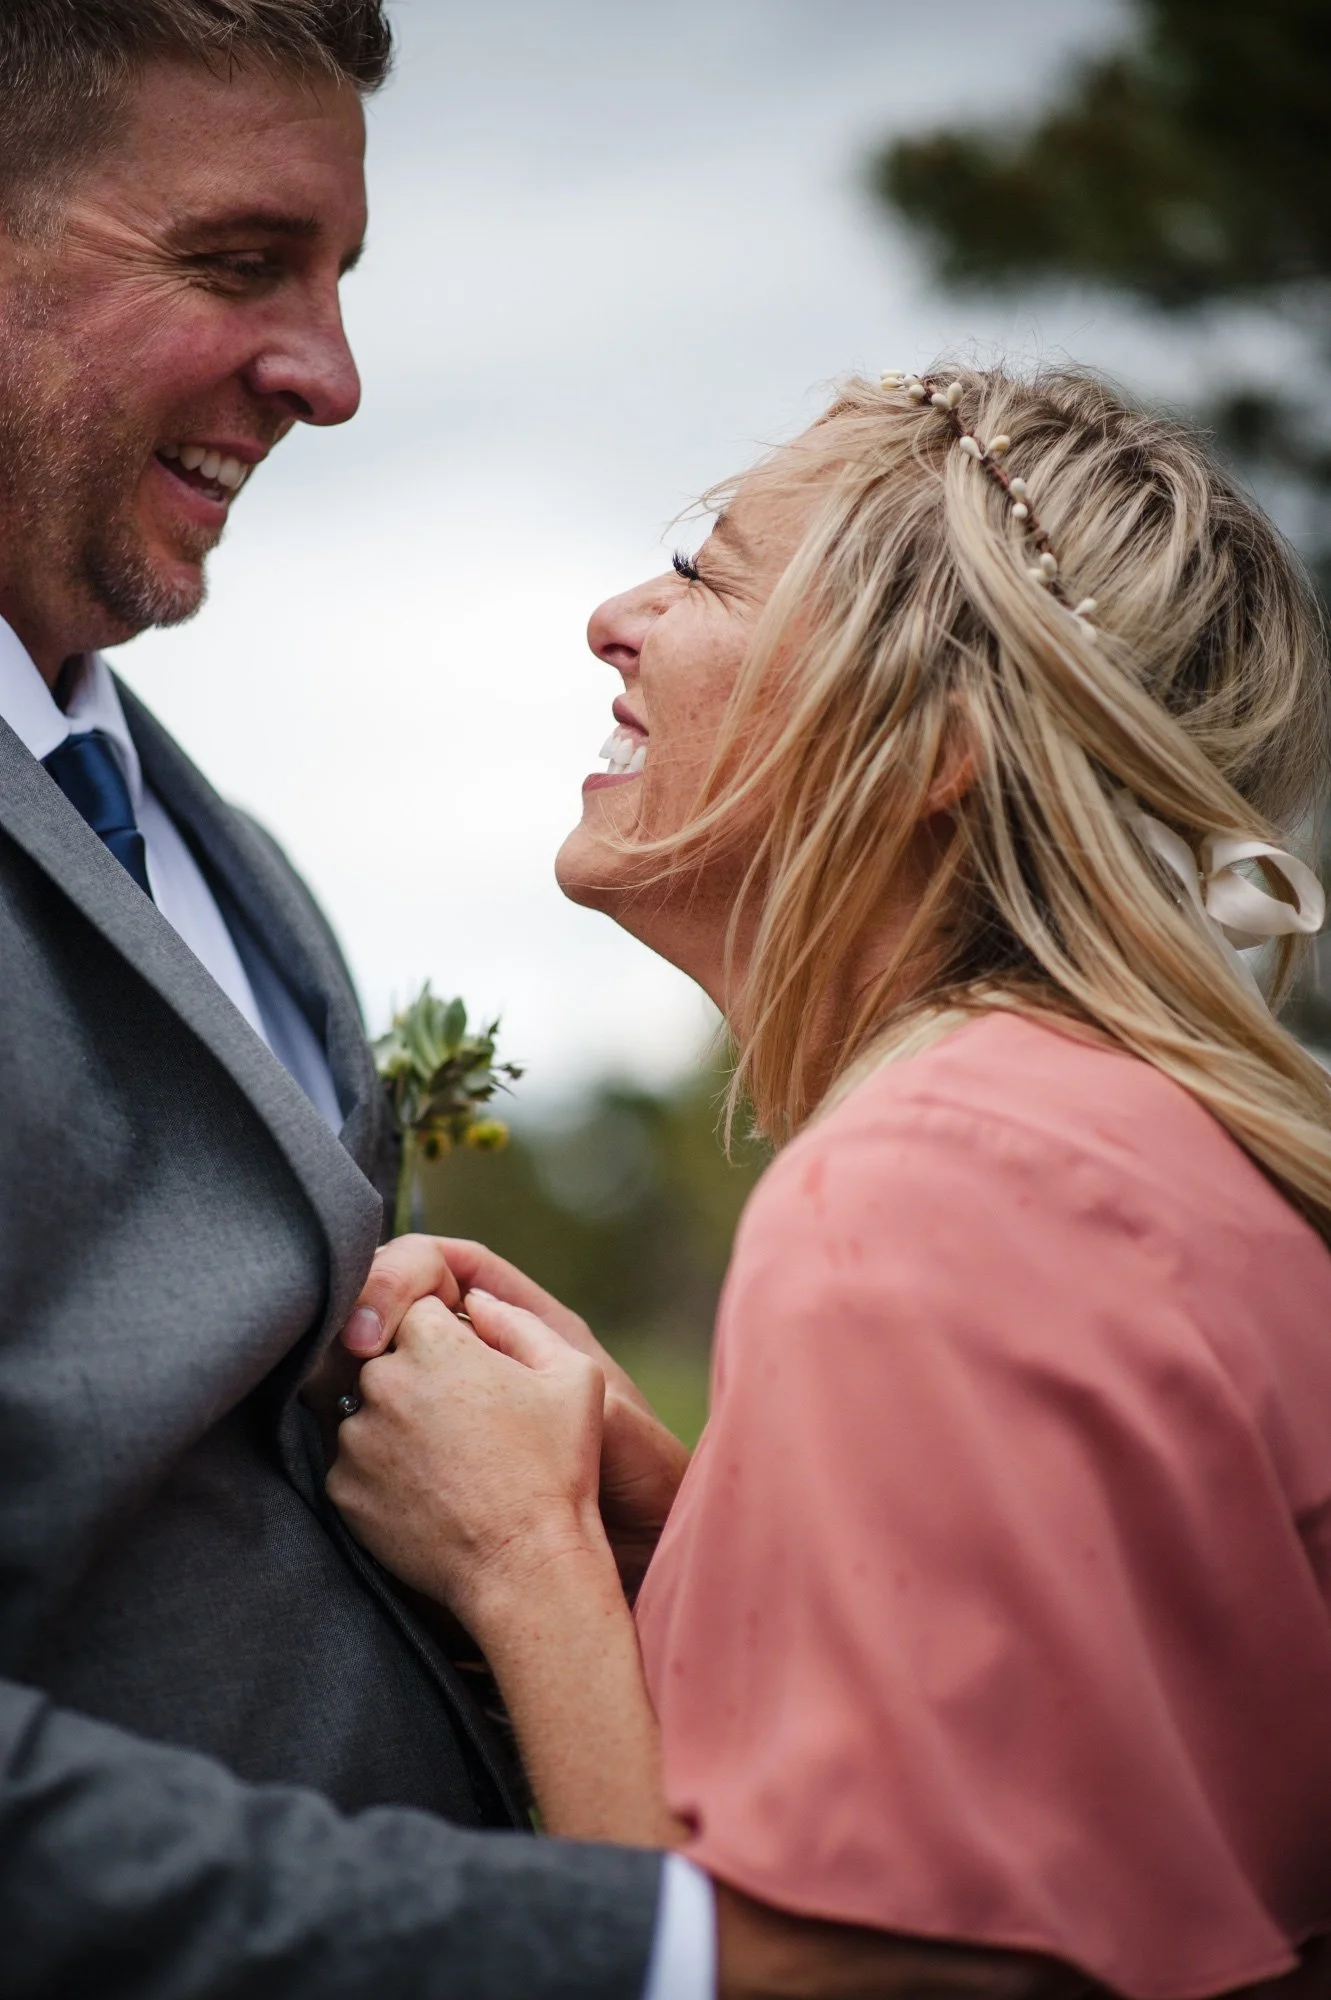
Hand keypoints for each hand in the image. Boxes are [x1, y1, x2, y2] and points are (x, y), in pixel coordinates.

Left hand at [342, 1236, 692, 1593]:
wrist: (524, 1565)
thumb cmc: (557, 1468)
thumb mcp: (573, 1374)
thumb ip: (519, 1322)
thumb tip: (475, 1300)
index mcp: (432, 1341)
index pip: (417, 1310)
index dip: (447, 1339)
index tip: (470, 1371)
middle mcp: (381, 1381)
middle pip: (385, 1359)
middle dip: (416, 1378)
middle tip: (461, 1421)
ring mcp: (355, 1438)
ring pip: (366, 1412)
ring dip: (395, 1426)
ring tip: (446, 1463)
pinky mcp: (341, 1489)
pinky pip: (354, 1464)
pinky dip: (381, 1474)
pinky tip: (426, 1493)